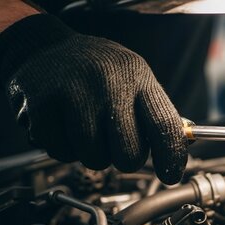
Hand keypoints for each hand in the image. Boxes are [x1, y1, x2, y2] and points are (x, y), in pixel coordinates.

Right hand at [0, 14, 186, 183]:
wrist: (44, 48)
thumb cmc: (99, 70)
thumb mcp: (136, 79)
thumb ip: (157, 113)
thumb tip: (182, 148)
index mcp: (138, 78)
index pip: (164, 127)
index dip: (171, 158)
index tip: (170, 174)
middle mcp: (108, 84)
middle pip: (129, 153)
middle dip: (126, 160)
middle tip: (117, 145)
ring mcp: (73, 94)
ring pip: (94, 158)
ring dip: (93, 155)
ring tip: (88, 130)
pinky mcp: (42, 107)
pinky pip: (62, 153)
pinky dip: (65, 150)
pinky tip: (65, 127)